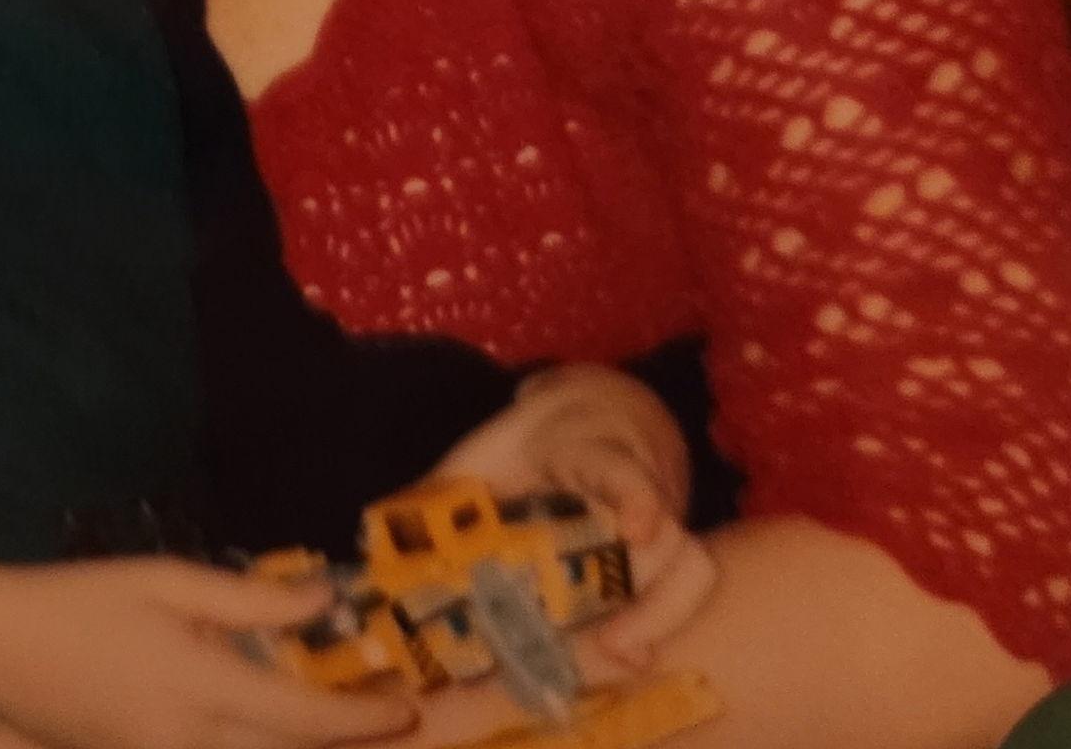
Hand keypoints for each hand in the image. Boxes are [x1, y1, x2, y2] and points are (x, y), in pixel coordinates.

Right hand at [0, 557, 417, 748]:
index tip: (406, 704)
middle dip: (347, 744)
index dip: (359, 717)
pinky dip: (263, 748)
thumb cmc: (80, 601)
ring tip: (353, 721)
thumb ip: (247, 597)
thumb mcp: (163, 580)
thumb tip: (323, 599)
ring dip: (305, 747)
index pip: (298, 717)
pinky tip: (283, 727)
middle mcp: (187, 745)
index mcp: (196, 689)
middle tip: (401, 718)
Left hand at [431, 366, 716, 681]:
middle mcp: (640, 485)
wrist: (592, 413)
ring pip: (692, 567)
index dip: (635, 497)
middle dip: (656, 594)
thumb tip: (379, 543)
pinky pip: (686, 586)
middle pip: (672, 535)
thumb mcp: (486, 452)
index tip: (638, 528)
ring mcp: (663, 519)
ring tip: (620, 657)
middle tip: (619, 645)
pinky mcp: (668, 551)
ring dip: (660, 617)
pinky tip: (627, 655)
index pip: (621, 467)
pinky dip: (662, 621)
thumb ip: (443, 492)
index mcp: (589, 450)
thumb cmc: (530, 441)